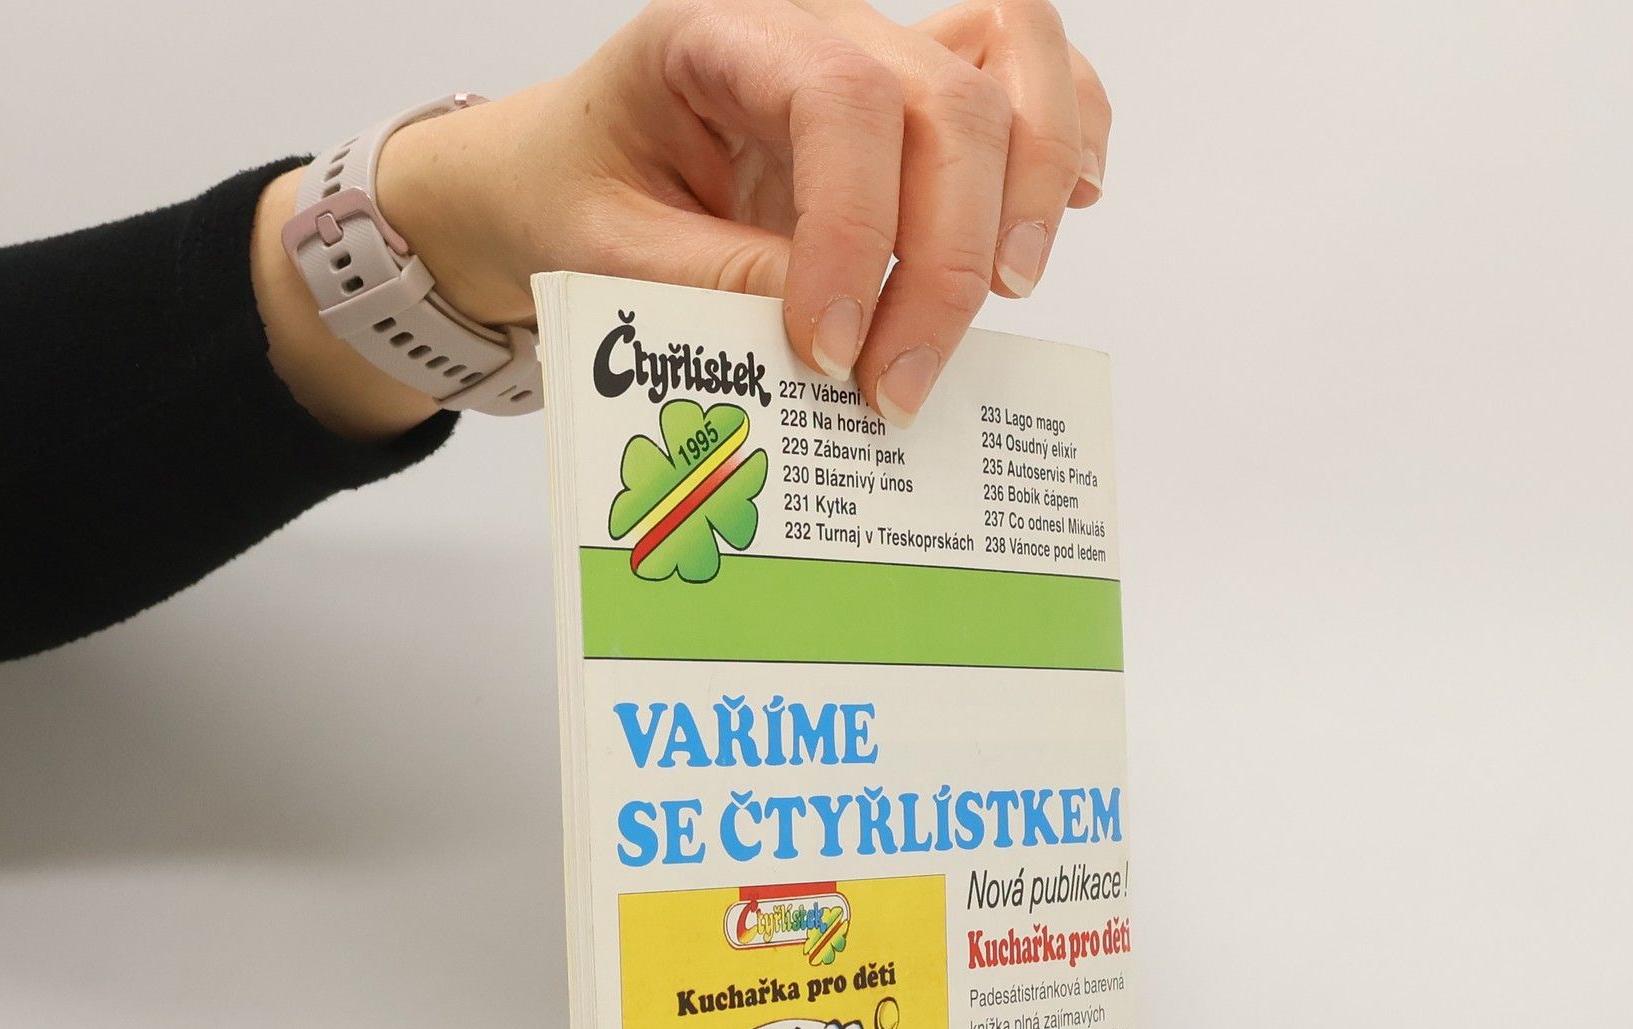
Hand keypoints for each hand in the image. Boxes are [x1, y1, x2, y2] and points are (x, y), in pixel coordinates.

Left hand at [256, 0, 1108, 435]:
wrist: (558, 174)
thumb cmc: (570, 198)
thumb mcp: (604, 253)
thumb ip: (711, 283)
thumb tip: (833, 325)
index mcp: (718, 32)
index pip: (838, 102)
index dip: (857, 235)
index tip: (828, 352)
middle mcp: (814, 21)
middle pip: (945, 102)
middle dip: (946, 260)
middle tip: (898, 388)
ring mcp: (875, 48)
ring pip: (1009, 64)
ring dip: (1031, 189)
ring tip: (1009, 297)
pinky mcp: (911, 96)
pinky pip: (1021, 70)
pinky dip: (1066, 130)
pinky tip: (1073, 203)